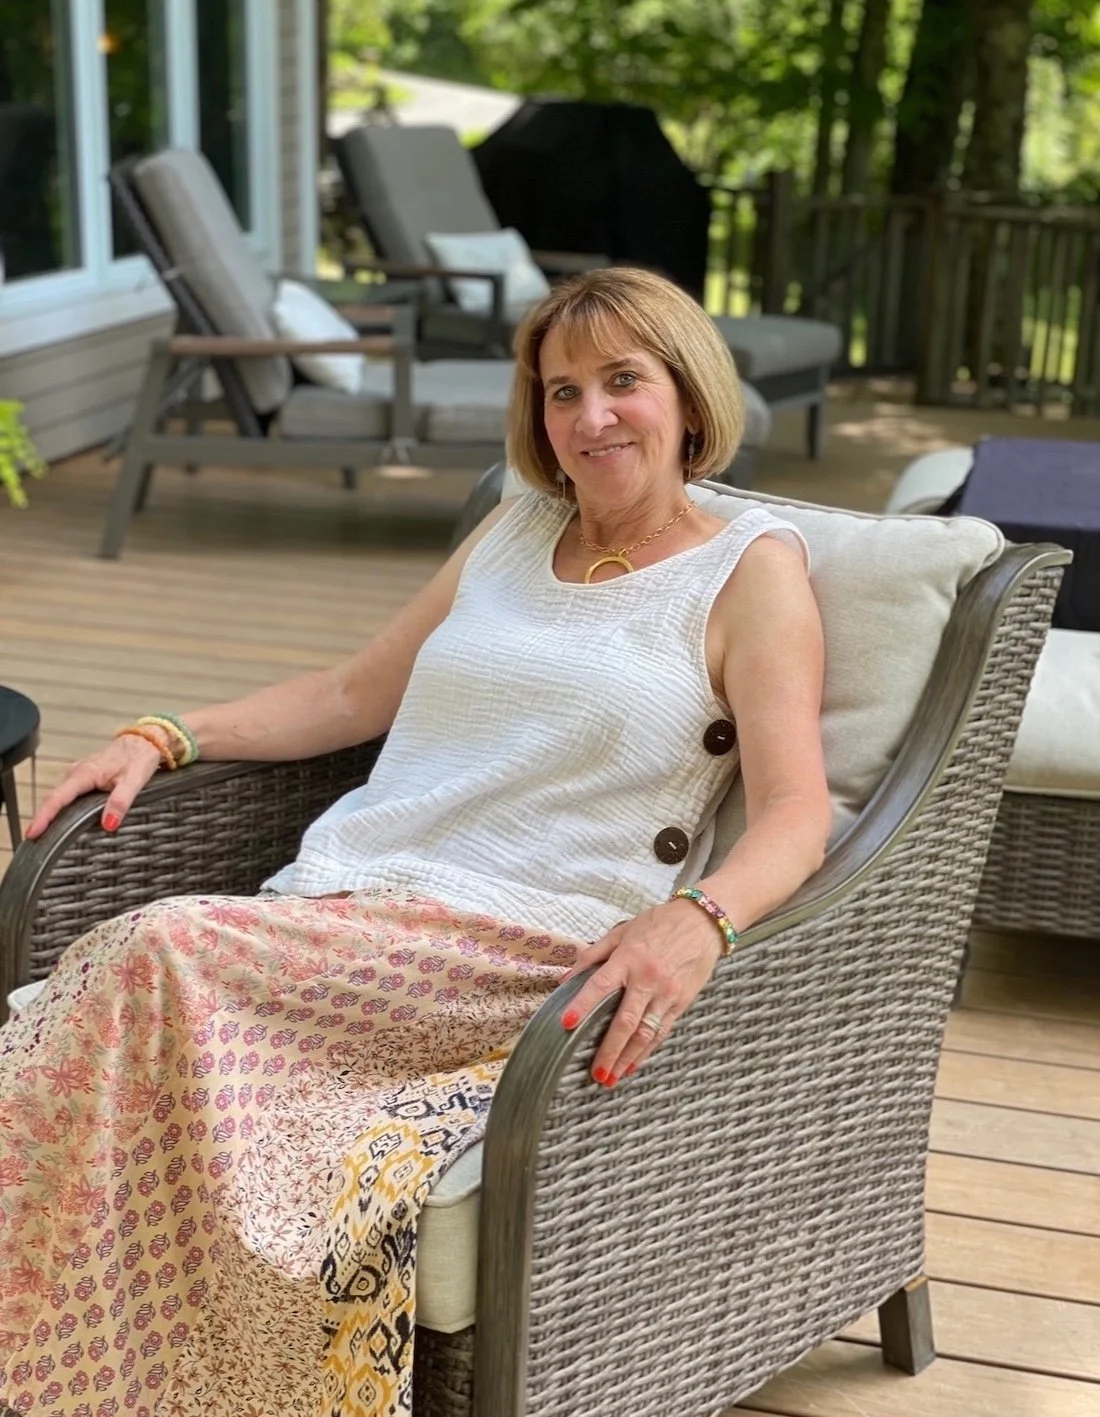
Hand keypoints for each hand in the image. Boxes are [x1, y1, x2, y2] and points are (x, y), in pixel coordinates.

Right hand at [26, 734, 163, 839]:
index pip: (58, 798)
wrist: (146, 741)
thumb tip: (108, 824)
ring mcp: (79, 773)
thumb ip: (120, 802)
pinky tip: (64, 820)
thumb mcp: (134, 780)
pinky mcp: (84, 776)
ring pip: (60, 796)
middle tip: (36, 842)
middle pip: (54, 799)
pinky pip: (68, 793)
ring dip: (52, 814)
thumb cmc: (140, 757)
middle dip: (43, 819)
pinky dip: (63, 807)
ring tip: (46, 836)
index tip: (32, 833)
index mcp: (85, 773)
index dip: (44, 816)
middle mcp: (77, 772)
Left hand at [559, 898, 722, 1085]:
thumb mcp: (621, 931)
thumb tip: (565, 979)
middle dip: (609, 1051)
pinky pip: (661, 1032)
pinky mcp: (681, 1003)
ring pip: (645, 1034)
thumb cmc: (658, 924)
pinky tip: (633, 1065)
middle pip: (625, 1021)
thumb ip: (592, 955)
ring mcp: (667, 994)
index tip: (566, 1023)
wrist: (702, 922)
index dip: (582, 1004)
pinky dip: (646, 1051)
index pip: (600, 985)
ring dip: (627, 1059)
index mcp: (629, 958)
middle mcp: (648, 979)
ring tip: (611, 1078)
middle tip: (595, 1074)